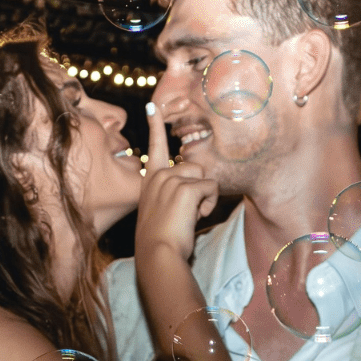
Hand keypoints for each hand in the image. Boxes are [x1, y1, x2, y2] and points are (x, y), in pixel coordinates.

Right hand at [136, 101, 218, 261]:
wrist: (157, 253)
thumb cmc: (159, 240)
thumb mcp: (159, 212)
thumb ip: (169, 196)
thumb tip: (189, 192)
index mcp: (150, 180)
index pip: (154, 146)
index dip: (155, 125)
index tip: (152, 107)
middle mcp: (158, 176)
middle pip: (194, 166)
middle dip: (199, 188)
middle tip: (187, 212)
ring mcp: (170, 180)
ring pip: (204, 176)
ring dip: (205, 197)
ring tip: (191, 215)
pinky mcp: (184, 188)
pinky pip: (210, 188)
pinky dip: (209, 205)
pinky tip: (196, 217)